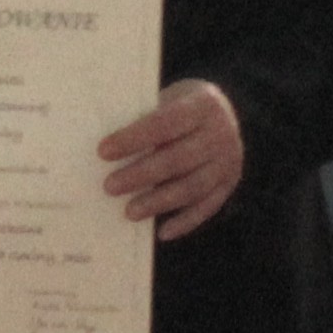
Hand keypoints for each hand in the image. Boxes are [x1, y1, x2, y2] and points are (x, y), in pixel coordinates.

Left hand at [100, 76, 246, 240]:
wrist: (220, 113)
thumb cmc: (179, 108)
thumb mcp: (167, 100)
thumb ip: (144, 120)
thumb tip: (104, 151)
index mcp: (203, 104)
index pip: (165, 122)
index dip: (134, 138)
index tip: (103, 151)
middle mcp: (221, 133)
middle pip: (179, 159)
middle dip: (142, 174)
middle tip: (110, 186)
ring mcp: (228, 161)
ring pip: (192, 187)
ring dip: (158, 202)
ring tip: (129, 212)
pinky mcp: (229, 184)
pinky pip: (207, 207)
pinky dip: (184, 222)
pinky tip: (161, 232)